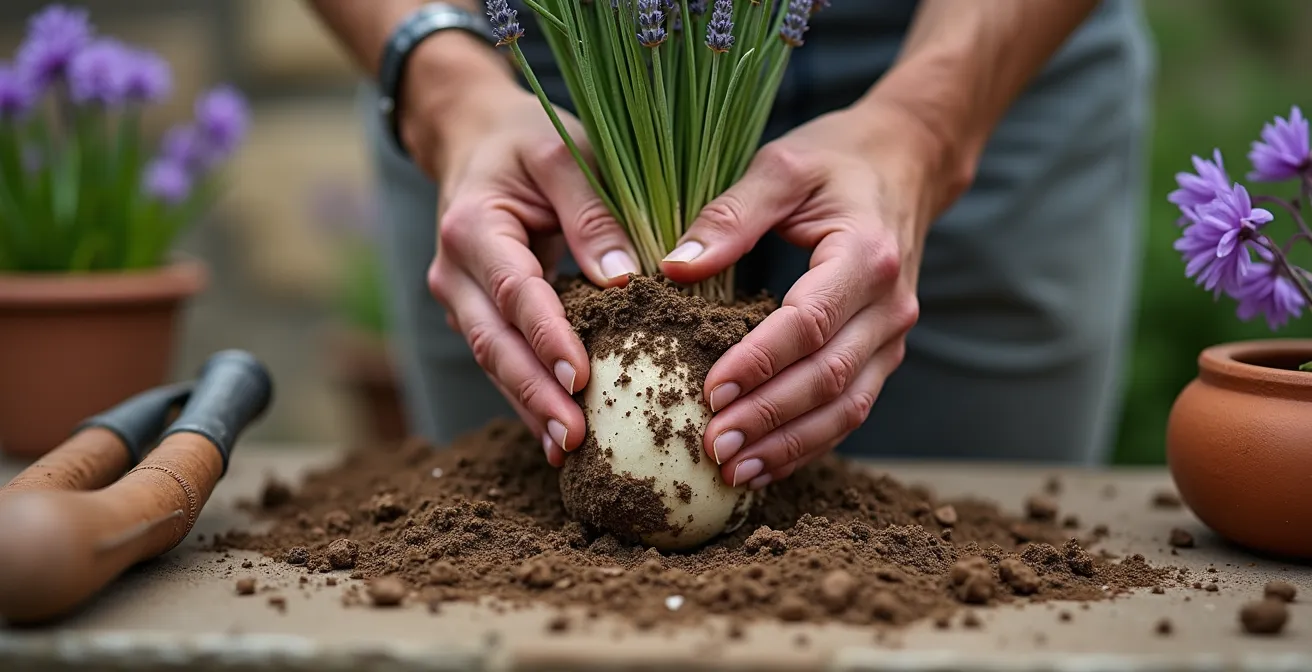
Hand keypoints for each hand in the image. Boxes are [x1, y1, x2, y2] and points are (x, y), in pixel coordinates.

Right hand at [403, 37, 639, 466]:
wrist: (474, 140)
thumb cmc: (527, 142)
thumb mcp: (564, 154)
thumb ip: (591, 211)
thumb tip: (624, 276)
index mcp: (473, 226)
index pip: (515, 292)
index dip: (547, 337)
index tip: (581, 377)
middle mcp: (454, 271)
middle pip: (493, 344)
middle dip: (534, 394)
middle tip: (575, 437)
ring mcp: (459, 299)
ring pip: (492, 362)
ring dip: (530, 407)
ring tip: (570, 449)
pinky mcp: (475, 315)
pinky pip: (501, 360)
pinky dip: (528, 396)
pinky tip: (559, 433)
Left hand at [660, 102, 953, 489]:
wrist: (906, 163)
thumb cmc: (836, 161)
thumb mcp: (781, 167)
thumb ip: (730, 214)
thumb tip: (675, 266)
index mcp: (865, 255)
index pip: (810, 323)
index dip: (761, 362)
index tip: (710, 389)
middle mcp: (890, 305)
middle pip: (830, 378)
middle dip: (770, 418)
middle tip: (713, 446)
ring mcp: (893, 336)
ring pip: (847, 407)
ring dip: (790, 445)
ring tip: (734, 471)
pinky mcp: (884, 354)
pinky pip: (850, 410)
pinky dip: (809, 443)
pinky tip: (765, 465)